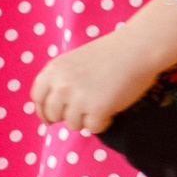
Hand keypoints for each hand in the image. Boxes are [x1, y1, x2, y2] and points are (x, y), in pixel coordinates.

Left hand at [30, 0, 176, 133]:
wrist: (138, 48)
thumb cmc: (111, 53)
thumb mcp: (75, 61)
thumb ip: (61, 81)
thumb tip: (54, 112)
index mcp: (53, 70)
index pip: (37, 98)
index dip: (44, 111)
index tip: (51, 119)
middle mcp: (61, 85)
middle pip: (54, 115)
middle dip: (68, 116)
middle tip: (85, 109)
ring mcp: (78, 99)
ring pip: (73, 124)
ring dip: (87, 118)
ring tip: (103, 102)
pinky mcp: (96, 110)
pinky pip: (93, 128)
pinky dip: (104, 122)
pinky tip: (113, 108)